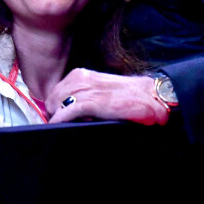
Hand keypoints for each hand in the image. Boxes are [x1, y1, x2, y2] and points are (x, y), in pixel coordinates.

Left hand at [46, 68, 169, 125]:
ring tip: (60, 128)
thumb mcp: (104, 90)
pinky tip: (58, 128)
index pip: (58, 89)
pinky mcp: (92, 102)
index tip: (55, 114)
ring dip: (55, 117)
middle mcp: (82, 78)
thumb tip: (71, 108)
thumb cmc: (130, 97)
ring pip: (56, 103)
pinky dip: (59, 121)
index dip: (55, 104)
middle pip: (53, 96)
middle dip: (53, 111)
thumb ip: (88, 95)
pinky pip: (66, 112)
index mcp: (84, 75)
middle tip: (58, 124)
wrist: (151, 97)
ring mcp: (86, 89)